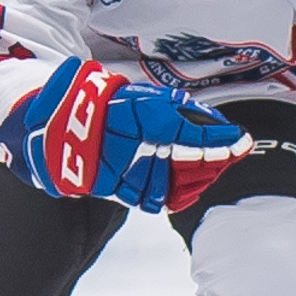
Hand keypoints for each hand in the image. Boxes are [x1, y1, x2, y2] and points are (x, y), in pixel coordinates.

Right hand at [0, 59, 249, 213]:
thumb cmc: (100, 104)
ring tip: (213, 167)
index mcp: (149, 123)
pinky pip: (156, 200)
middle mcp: (142, 152)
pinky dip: (177, 194)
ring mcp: (128, 175)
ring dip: (201, 177)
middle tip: (232, 151)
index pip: (199, 138)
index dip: (225, 141)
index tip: (241, 140)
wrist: (54, 126)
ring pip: (178, 185)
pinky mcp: (116, 190)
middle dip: (217, 159)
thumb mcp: (142, 96)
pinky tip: (188, 186)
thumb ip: (176, 109)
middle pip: (194, 164)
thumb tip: (212, 123)